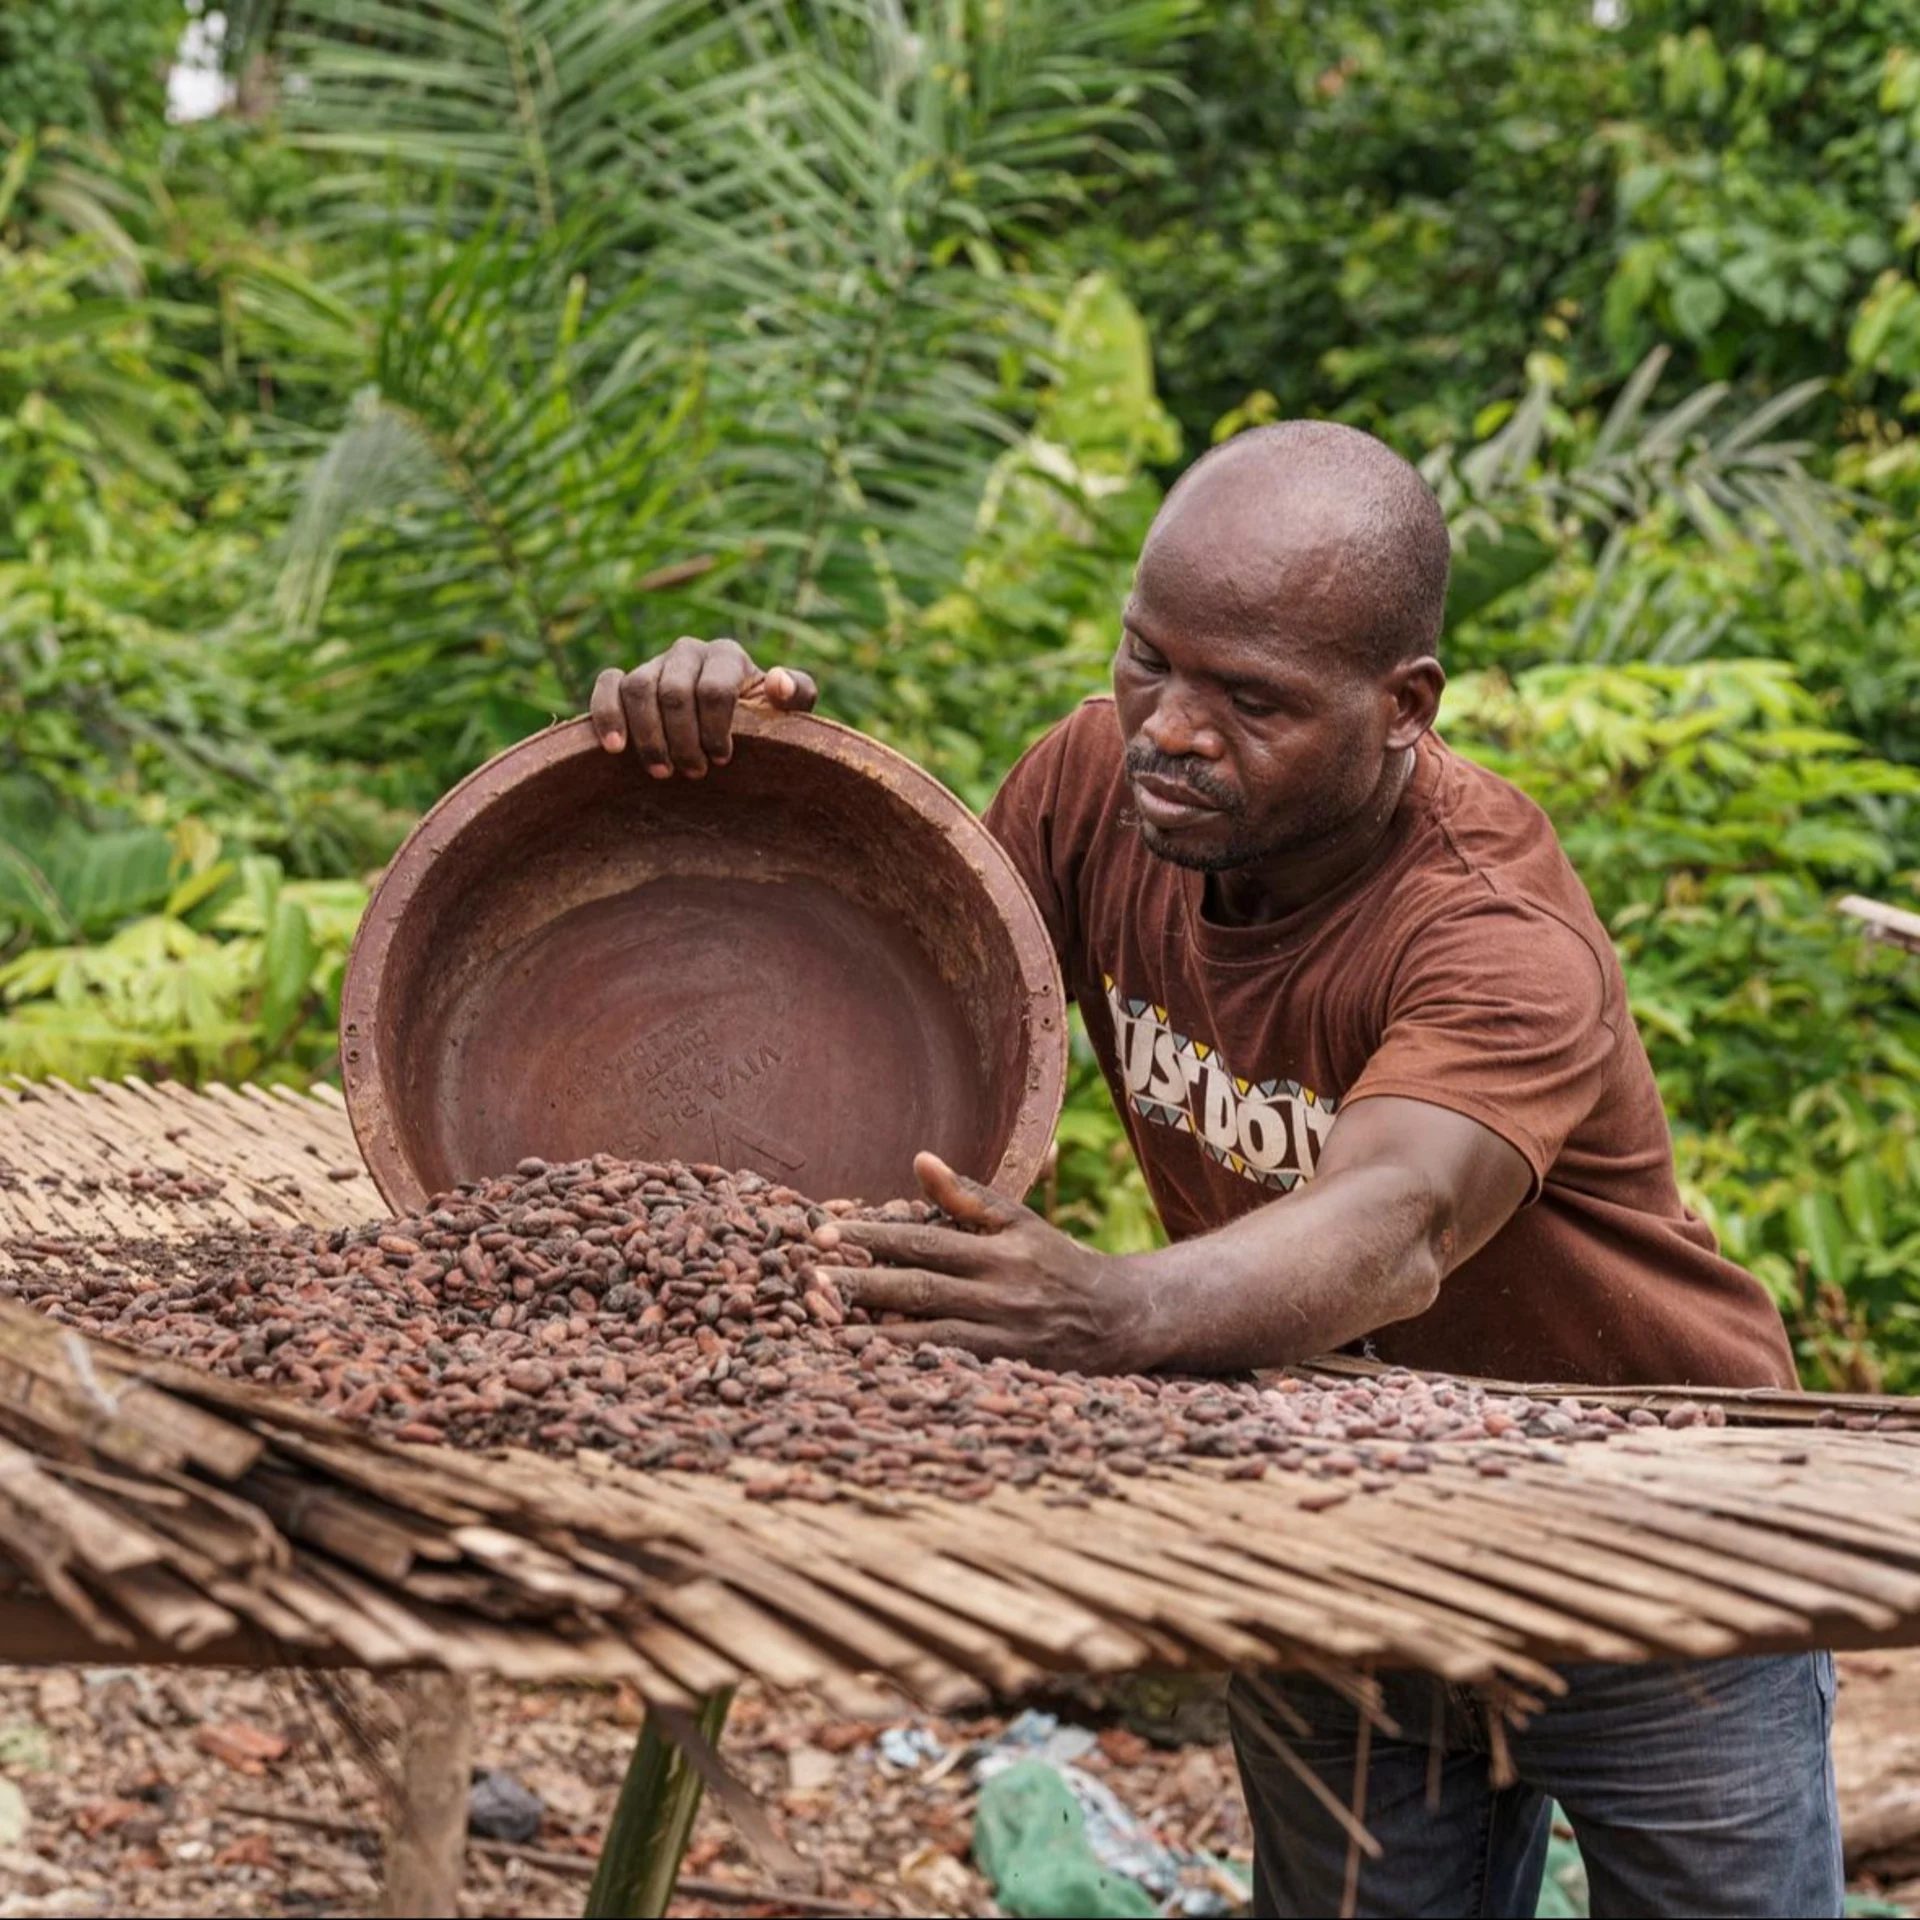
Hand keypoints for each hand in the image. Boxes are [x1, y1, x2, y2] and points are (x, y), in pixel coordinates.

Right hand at [590, 637, 817, 777]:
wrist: (732, 727)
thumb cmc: (763, 721)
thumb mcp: (789, 711)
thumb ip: (798, 693)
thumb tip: (777, 683)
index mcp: (726, 655)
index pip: (714, 689)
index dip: (715, 730)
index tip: (722, 760)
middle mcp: (687, 651)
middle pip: (674, 693)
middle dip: (683, 740)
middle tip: (695, 773)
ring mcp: (653, 663)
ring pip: (638, 689)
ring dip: (648, 736)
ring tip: (662, 772)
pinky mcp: (625, 680)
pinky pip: (608, 685)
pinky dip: (607, 714)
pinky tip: (615, 748)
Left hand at [837, 1152, 1148, 1372]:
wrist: (1119, 1319)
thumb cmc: (1058, 1263)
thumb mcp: (1020, 1221)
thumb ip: (967, 1196)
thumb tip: (918, 1160)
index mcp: (1000, 1248)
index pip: (924, 1240)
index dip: (872, 1236)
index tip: (822, 1232)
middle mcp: (1001, 1290)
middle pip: (919, 1286)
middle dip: (860, 1280)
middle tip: (809, 1277)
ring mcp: (1004, 1334)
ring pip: (930, 1331)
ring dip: (875, 1329)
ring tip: (827, 1325)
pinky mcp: (1007, 1368)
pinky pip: (951, 1365)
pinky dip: (911, 1362)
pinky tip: (872, 1363)